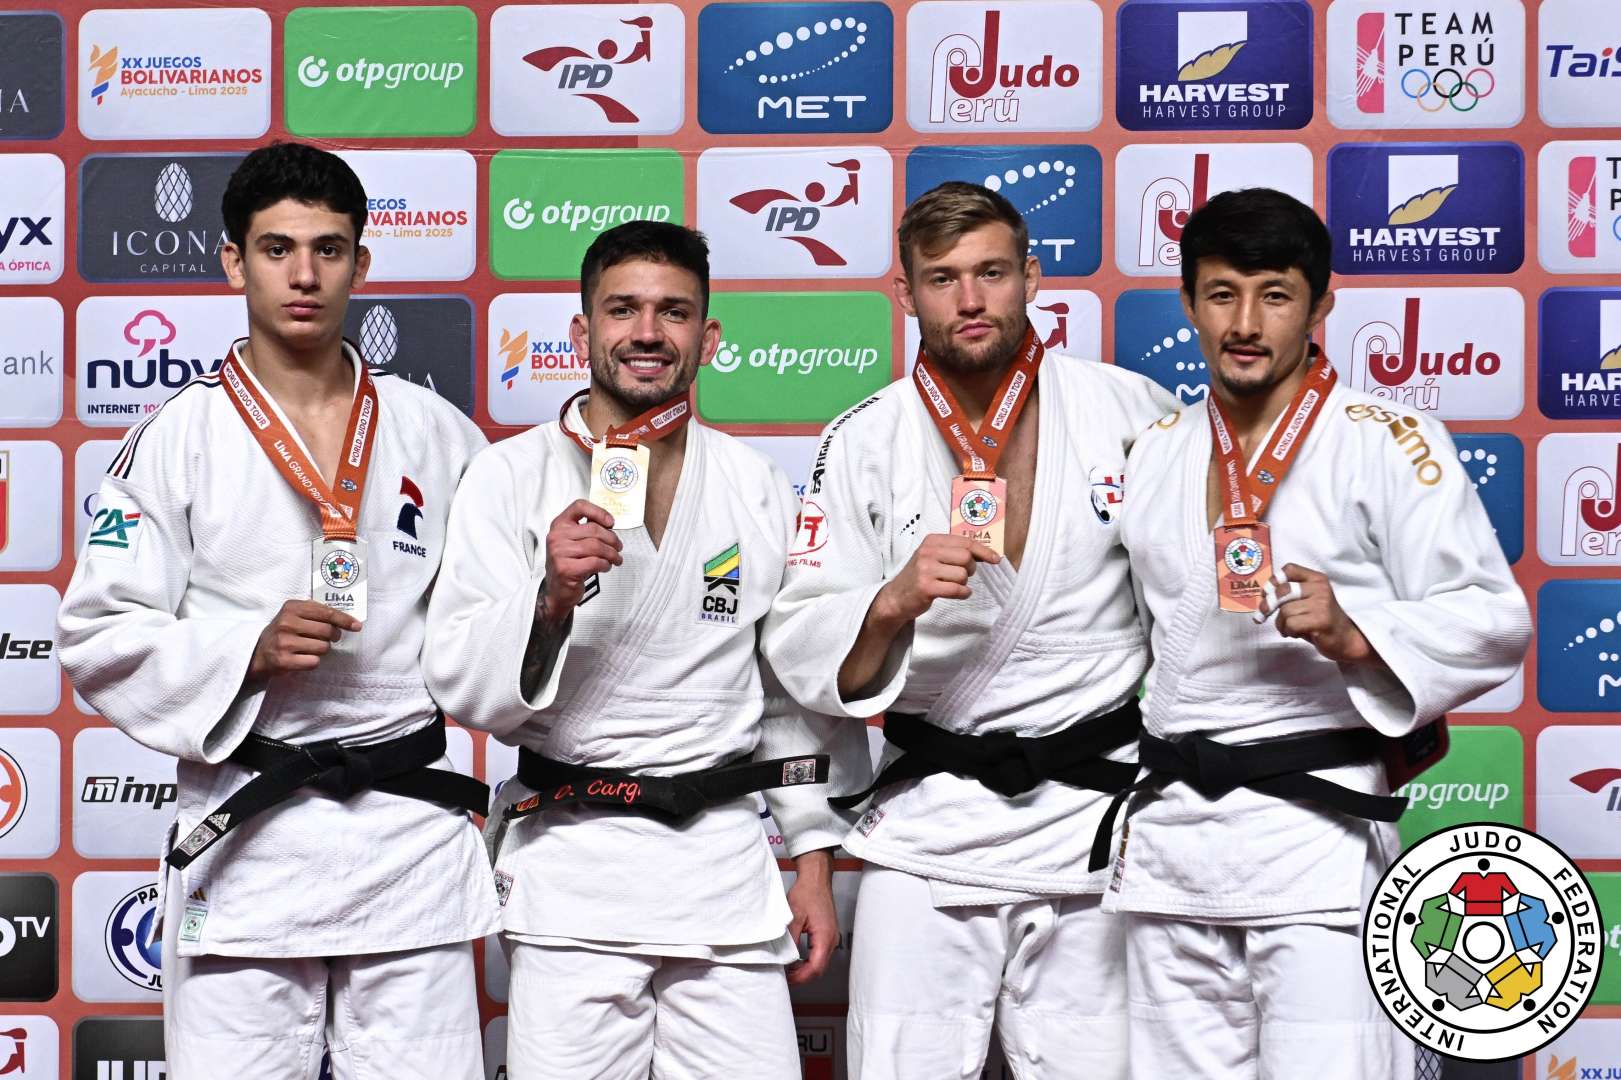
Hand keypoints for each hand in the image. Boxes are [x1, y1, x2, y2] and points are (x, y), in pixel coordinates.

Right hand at [247, 600, 361, 680]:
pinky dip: (313, 661)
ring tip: (310, 648)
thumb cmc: (284, 631)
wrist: (259, 652)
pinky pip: (314, 662)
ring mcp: (285, 642)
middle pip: (327, 631)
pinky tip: (303, 658)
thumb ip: (316, 611)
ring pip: (323, 647)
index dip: (344, 620)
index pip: (326, 613)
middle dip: (333, 636)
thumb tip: (347, 619)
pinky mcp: (284, 660)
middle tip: (328, 638)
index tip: (356, 626)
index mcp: (292, 608)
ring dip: (322, 650)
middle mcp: (287, 623)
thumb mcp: (294, 614)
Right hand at [541, 499, 622, 621]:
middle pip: (593, 529)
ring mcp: (559, 553)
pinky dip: (605, 565)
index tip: (610, 522)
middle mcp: (556, 537)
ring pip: (596, 547)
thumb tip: (610, 525)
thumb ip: (587, 530)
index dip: (598, 512)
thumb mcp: (573, 542)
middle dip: (612, 539)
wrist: (557, 590)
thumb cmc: (569, 563)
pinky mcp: (566, 569)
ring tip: (616, 558)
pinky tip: (606, 566)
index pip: (579, 507)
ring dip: (612, 554)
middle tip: (619, 546)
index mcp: (559, 525)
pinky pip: (595, 562)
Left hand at [786, 849, 838, 985]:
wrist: (816, 878)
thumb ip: (790, 940)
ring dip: (806, 969)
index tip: (788, 979)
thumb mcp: (794, 917)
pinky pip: (820, 953)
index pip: (816, 967)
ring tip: (789, 969)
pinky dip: (809, 960)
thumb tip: (785, 957)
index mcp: (824, 936)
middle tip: (786, 976)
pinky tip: (798, 958)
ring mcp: (831, 937)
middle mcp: (831, 939)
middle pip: (819, 968)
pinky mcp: (827, 933)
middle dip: (803, 976)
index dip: (801, 977)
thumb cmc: (807, 893)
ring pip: (820, 962)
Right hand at [873, 533, 999, 625]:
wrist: (896, 597)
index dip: (983, 551)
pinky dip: (963, 594)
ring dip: (963, 583)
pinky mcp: (926, 587)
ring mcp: (926, 570)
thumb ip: (954, 552)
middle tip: (963, 575)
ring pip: (962, 575)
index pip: (965, 542)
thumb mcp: (932, 556)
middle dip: (970, 569)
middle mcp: (928, 552)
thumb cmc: (920, 576)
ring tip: (952, 585)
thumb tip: (985, 553)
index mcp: (931, 541)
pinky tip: (958, 594)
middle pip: (966, 557)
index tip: (996, 559)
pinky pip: (956, 589)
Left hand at [1256, 563, 1377, 664]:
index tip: (1266, 593)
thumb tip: (1263, 596)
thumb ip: (1289, 595)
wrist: (1345, 639)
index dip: (1273, 581)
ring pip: (1285, 610)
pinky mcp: (1321, 620)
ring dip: (1281, 624)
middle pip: (1283, 590)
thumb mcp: (1306, 601)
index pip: (1290, 569)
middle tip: (1263, 614)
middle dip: (1268, 604)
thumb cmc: (1320, 620)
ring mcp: (1322, 604)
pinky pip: (1291, 624)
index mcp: (1317, 579)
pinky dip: (1288, 631)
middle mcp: (1320, 588)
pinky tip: (1297, 633)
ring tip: (1291, 628)